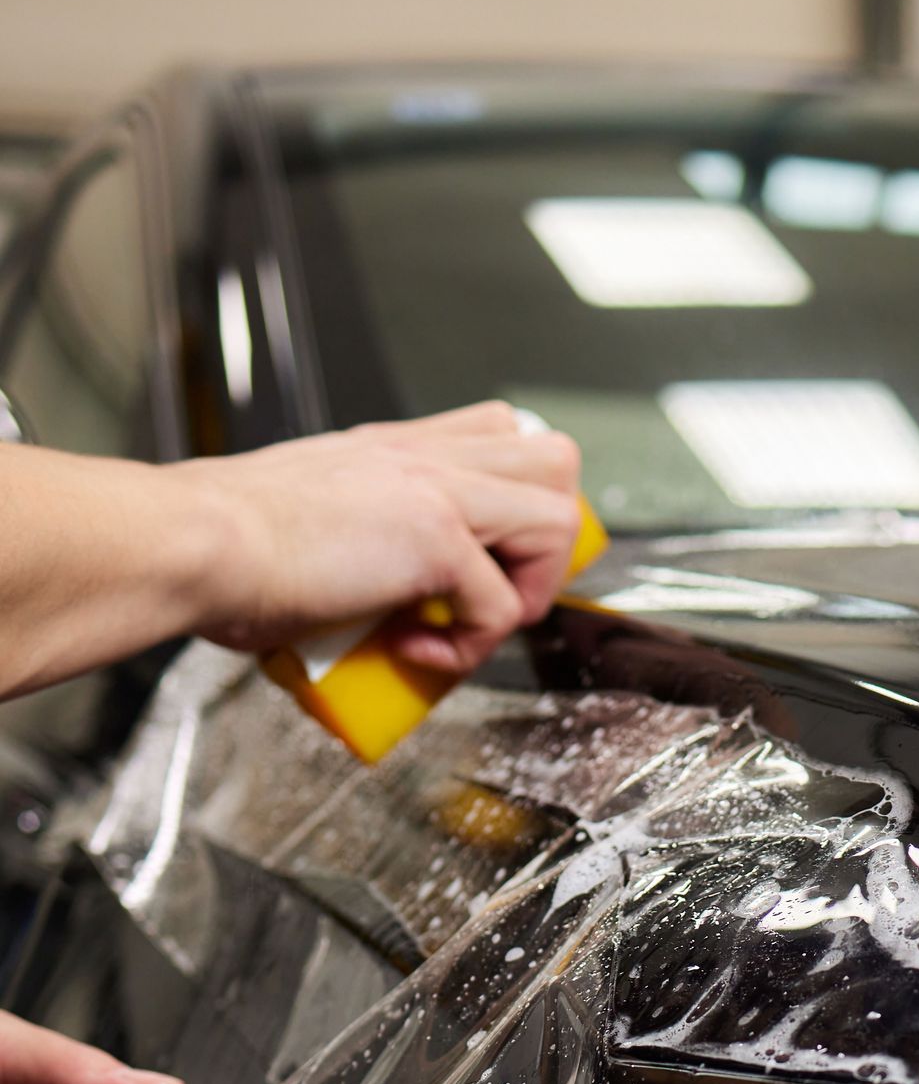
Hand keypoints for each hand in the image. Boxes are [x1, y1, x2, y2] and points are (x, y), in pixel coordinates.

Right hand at [179, 402, 585, 679]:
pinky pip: (501, 607)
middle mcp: (425, 456)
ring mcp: (438, 491)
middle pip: (554, 459)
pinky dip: (468, 649)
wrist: (197, 545)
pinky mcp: (437, 540)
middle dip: (545, 540)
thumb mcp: (313, 517)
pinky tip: (412, 650)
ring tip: (465, 624)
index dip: (514, 498)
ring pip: (557, 520)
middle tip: (493, 590)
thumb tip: (374, 601)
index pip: (497, 434)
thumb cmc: (229, 546)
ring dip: (526, 590)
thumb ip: (360, 537)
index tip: (481, 558)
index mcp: (396, 447)